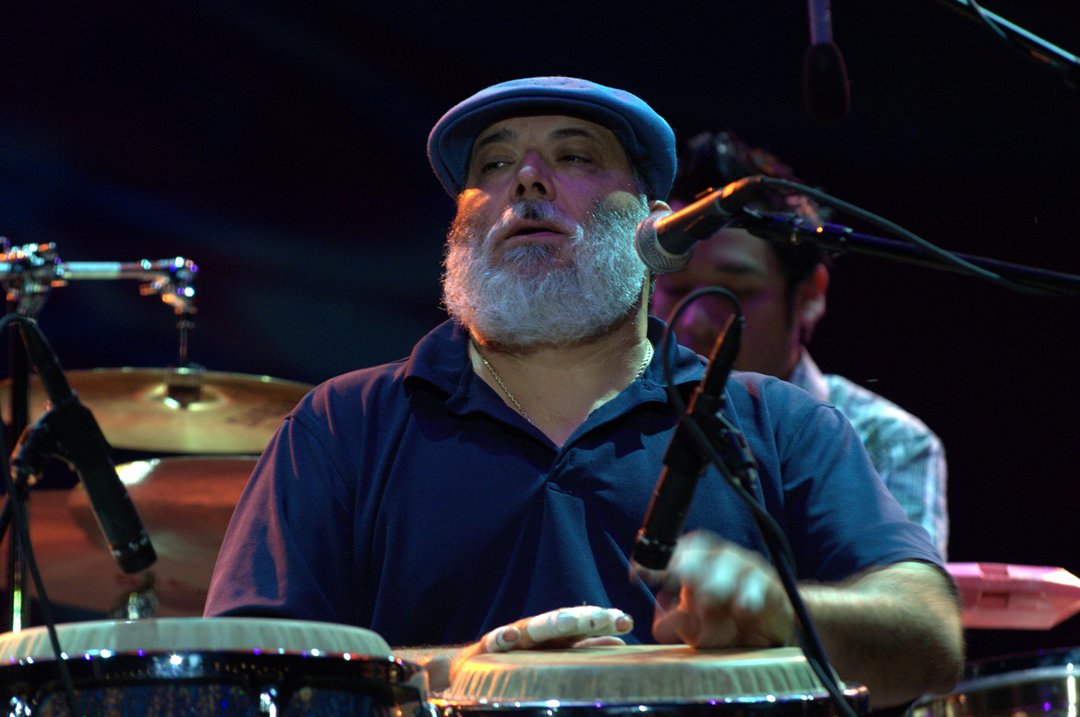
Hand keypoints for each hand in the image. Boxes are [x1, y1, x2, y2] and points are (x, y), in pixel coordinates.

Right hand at [479, 605, 633, 651]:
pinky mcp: (487, 648)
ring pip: (533, 627)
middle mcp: (538, 631)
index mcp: (557, 635)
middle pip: (563, 621)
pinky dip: (501, 638)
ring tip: (567, 622)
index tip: (627, 622)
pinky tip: (509, 636)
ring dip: (549, 623)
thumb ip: (587, 648)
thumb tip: (620, 642)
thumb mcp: (558, 654)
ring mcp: (513, 637)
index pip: (585, 624)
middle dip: (584, 618)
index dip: (604, 621)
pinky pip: (493, 642)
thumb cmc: (523, 660)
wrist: (475, 667)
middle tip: (604, 617)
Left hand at [649, 531, 794, 647]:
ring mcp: (749, 572)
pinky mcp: (773, 589)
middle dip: (687, 564)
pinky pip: (762, 585)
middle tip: (673, 580)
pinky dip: (751, 594)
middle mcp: (724, 561)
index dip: (660, 559)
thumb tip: (658, 622)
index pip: (680, 550)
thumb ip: (677, 624)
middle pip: (705, 552)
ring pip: (733, 563)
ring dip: (719, 579)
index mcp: (702, 564)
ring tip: (709, 598)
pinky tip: (743, 608)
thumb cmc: (731, 623)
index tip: (640, 572)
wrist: (776, 631)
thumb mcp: (698, 628)